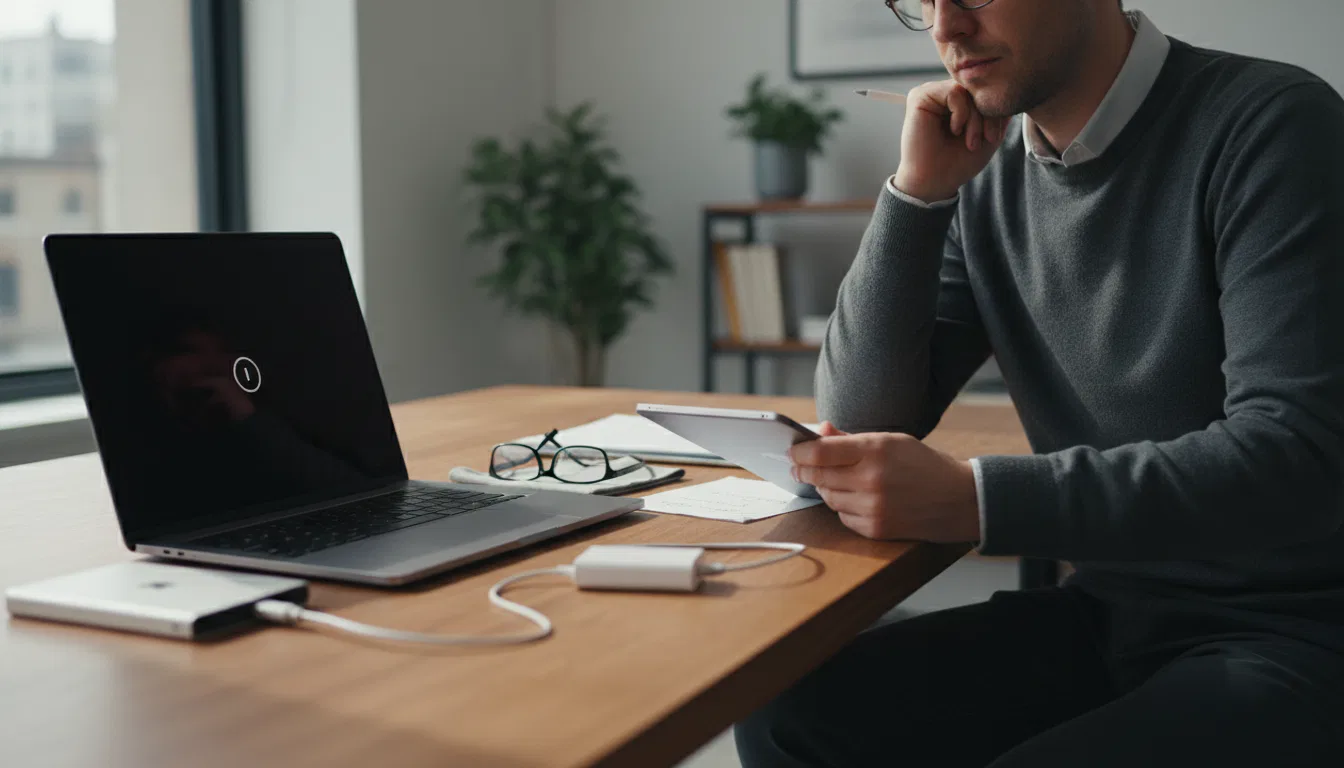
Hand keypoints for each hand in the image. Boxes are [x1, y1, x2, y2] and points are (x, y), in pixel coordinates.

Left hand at [790, 422, 980, 542]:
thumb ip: (852, 438)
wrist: (958, 500)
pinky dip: (843, 507)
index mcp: (876, 450)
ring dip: (826, 488)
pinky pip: (842, 516)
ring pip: (828, 497)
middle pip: (819, 475)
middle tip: (798, 466)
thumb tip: (820, 431)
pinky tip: (856, 498)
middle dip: (804, 470)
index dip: (801, 452)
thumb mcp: (891, 440)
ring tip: (835, 480)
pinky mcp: (875, 528)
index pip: (821, 451)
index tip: (793, 451)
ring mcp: (873, 507)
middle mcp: (872, 479)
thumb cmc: (923, 465)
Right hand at [893, 80, 1008, 202]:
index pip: (983, 91)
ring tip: (970, 141)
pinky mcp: (920, 96)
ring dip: (975, 118)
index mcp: (956, 102)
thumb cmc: (959, 163)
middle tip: (987, 139)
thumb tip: (1012, 92)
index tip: (994, 138)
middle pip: (977, 89)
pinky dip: (961, 114)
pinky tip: (955, 130)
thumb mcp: (989, 136)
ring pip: (967, 90)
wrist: (935, 181)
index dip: (995, 111)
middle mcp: (942, 94)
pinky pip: (954, 91)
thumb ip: (1000, 114)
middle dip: (988, 115)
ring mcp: (931, 93)